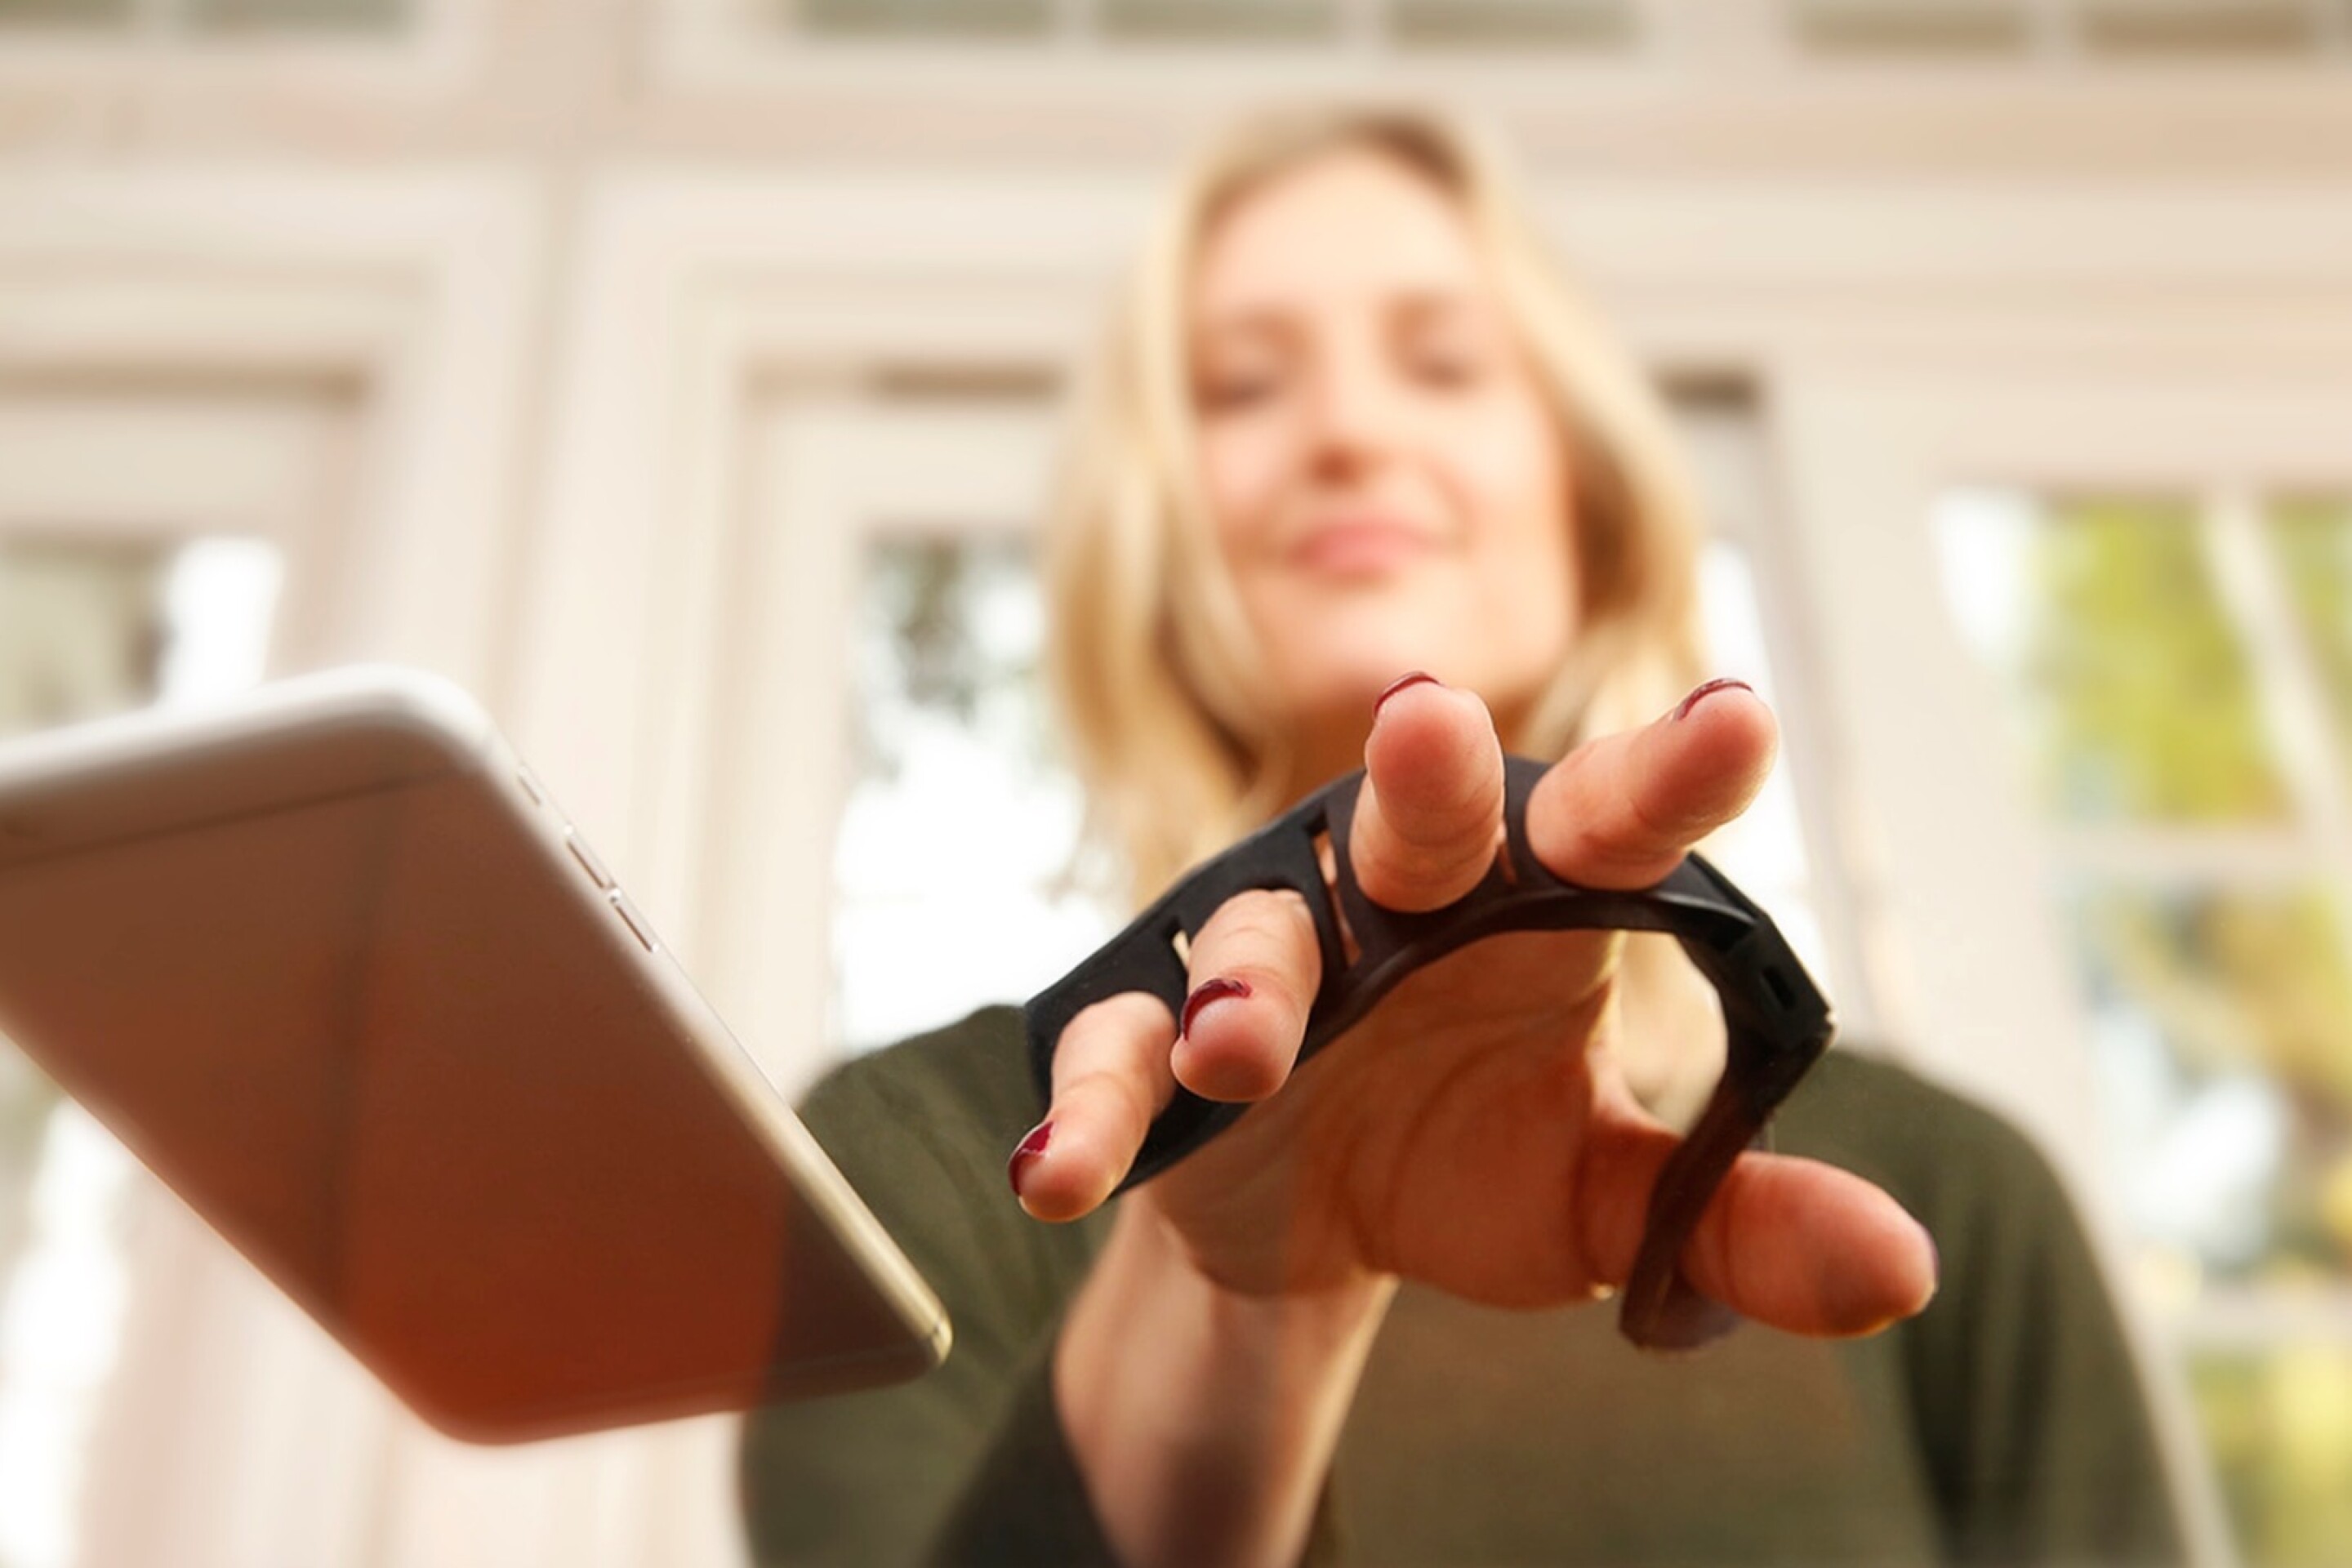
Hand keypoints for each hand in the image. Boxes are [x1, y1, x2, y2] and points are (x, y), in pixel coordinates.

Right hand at [1013, 675, 1936, 1336]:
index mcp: (1529, 903)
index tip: (1739, 718)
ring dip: (1243, 984)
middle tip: (1426, 722)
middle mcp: (1396, 901)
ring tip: (1240, 1049)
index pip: (1607, 825)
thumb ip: (1735, 1219)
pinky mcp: (1157, 1045)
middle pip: (1410, 817)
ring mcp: (1267, 961)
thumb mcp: (1609, 1197)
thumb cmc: (1477, 1152)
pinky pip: (1114, 1056)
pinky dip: (1090, 1111)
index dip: (1667, 774)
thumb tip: (1906, 1274)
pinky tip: (1059, 1176)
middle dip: (1419, 779)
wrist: (1314, 1216)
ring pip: (1252, 936)